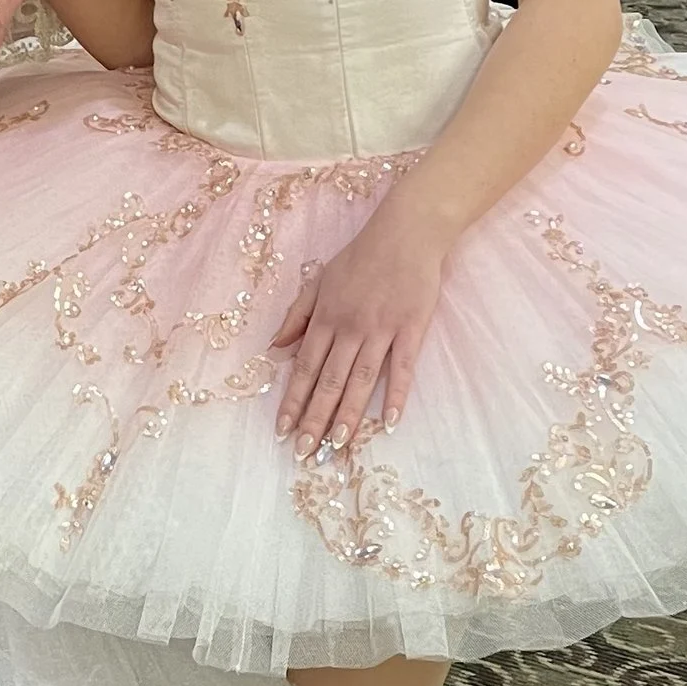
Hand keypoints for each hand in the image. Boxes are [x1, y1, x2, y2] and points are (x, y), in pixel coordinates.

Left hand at [271, 202, 450, 455]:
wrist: (405, 233)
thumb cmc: (361, 257)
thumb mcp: (319, 280)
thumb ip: (297, 315)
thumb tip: (275, 348)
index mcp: (325, 317)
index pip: (305, 368)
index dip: (293, 400)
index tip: (282, 430)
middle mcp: (349, 328)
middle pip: (329, 381)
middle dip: (314, 419)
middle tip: (304, 452)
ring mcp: (381, 330)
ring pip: (361, 380)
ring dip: (348, 415)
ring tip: (337, 445)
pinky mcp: (411, 329)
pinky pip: (403, 368)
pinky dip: (397, 395)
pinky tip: (390, 422)